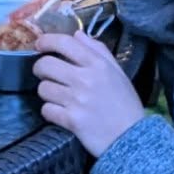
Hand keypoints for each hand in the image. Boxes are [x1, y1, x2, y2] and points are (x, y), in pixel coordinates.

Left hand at [33, 30, 144, 158]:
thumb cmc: (125, 104)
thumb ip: (98, 50)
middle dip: (40, 68)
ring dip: (46, 92)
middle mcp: (85, 79)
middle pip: (45, 64)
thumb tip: (77, 34)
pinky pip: (46, 110)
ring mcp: (77, 100)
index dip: (46, 41)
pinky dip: (50, 111)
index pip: (64, 43)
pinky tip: (60, 112)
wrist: (133, 139)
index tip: (39, 45)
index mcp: (98, 65)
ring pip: (43, 88)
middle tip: (45, 74)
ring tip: (57, 95)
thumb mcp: (117, 72)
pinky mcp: (71, 120)